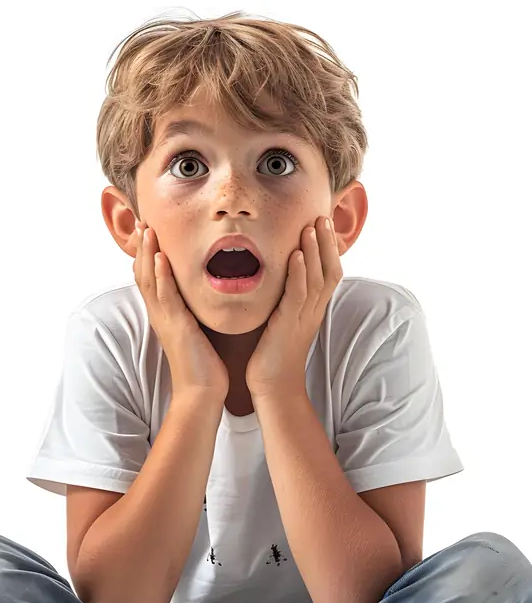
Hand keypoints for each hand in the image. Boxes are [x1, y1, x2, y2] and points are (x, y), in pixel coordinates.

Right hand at [133, 224, 229, 401]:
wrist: (202, 391)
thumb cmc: (204, 363)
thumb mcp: (197, 329)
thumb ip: (195, 310)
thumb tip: (202, 295)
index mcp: (165, 314)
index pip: (150, 278)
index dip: (146, 254)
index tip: (148, 231)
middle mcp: (160, 314)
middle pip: (144, 274)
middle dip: (143, 247)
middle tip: (141, 222)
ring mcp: (166, 320)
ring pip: (150, 281)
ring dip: (148, 254)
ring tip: (147, 231)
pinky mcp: (176, 326)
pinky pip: (165, 297)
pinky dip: (161, 277)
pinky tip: (160, 259)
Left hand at [246, 216, 342, 398]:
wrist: (273, 387)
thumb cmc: (273, 355)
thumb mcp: (283, 321)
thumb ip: (285, 299)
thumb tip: (278, 278)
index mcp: (313, 309)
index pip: (328, 272)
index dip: (328, 248)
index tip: (323, 223)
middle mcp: (313, 311)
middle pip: (328, 270)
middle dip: (327, 242)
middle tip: (322, 215)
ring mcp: (302, 318)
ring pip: (315, 279)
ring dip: (314, 251)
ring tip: (312, 226)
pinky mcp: (288, 326)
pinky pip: (297, 296)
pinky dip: (298, 274)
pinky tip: (295, 255)